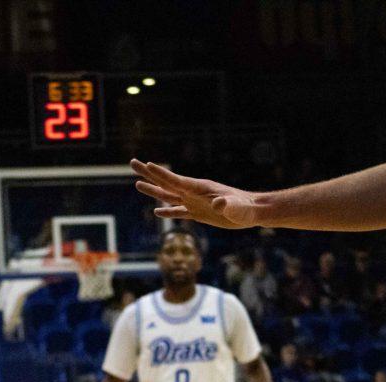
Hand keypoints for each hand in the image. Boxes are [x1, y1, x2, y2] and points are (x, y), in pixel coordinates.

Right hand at [131, 160, 260, 228]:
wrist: (253, 211)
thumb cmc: (246, 209)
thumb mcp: (236, 208)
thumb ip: (226, 205)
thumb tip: (218, 203)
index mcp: (199, 188)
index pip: (174, 180)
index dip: (159, 174)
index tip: (145, 165)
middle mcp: (193, 193)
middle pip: (166, 183)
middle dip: (149, 174)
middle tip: (132, 163)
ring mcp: (194, 202)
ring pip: (168, 196)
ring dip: (153, 191)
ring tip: (137, 184)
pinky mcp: (198, 213)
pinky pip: (179, 212)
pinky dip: (167, 212)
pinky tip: (157, 211)